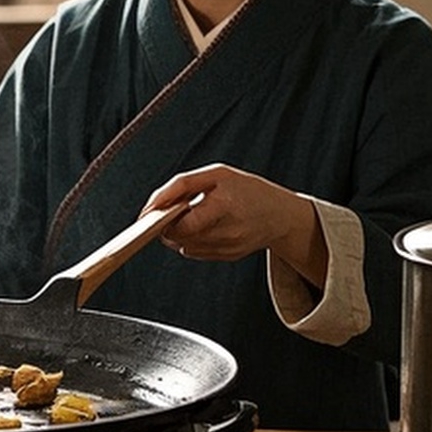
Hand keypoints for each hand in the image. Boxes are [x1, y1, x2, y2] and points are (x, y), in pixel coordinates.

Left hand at [145, 165, 319, 268]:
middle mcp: (229, 231)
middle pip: (181, 237)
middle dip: (168, 226)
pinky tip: (202, 226)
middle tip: (167, 212)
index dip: (163, 221)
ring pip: (185, 246)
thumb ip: (183, 185)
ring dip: (178, 234)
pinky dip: (191, 240)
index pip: (185, 224)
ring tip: (188, 216)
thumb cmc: (247, 189)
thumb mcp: (217, 174)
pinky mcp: (229, 256)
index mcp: (226, 205)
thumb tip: (154, 203)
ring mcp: (230, 247)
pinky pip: (196, 252)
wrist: (281, 214)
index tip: (150, 215)